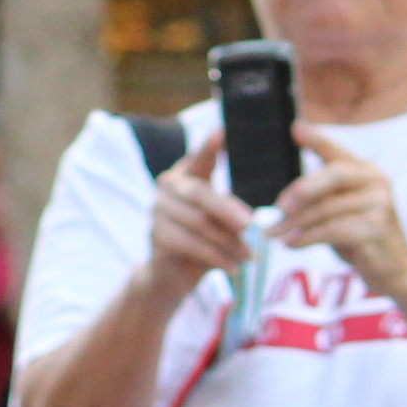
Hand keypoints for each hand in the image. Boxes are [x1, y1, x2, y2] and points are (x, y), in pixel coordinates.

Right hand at [140, 132, 257, 293]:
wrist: (170, 274)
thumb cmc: (202, 241)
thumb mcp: (220, 223)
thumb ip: (230, 216)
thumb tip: (249, 221)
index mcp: (187, 176)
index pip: (199, 158)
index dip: (209, 147)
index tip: (222, 132)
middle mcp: (168, 187)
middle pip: (199, 193)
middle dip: (227, 210)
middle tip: (250, 225)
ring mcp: (158, 210)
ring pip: (198, 223)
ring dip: (228, 243)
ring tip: (249, 256)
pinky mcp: (156, 235)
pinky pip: (191, 245)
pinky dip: (216, 258)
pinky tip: (233, 268)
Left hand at [266, 137, 406, 287]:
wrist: (395, 269)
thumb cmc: (361, 236)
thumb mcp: (340, 211)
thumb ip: (320, 198)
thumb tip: (283, 200)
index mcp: (366, 171)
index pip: (337, 151)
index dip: (318, 139)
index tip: (296, 128)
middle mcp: (377, 181)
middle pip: (333, 175)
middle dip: (302, 190)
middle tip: (278, 207)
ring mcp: (380, 204)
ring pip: (327, 209)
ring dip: (296, 223)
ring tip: (274, 234)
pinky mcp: (376, 229)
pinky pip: (332, 230)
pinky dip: (307, 238)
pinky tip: (292, 244)